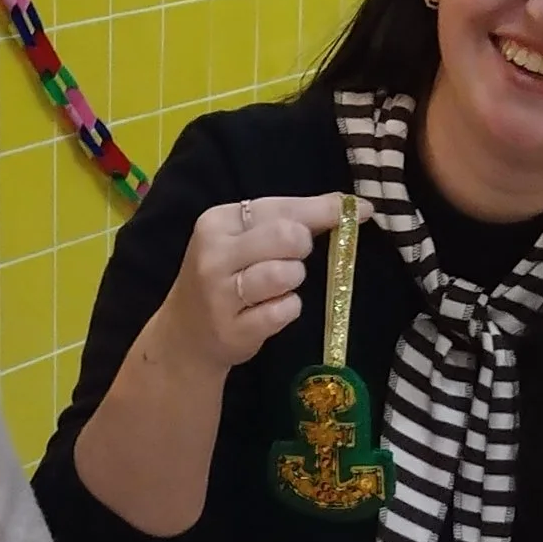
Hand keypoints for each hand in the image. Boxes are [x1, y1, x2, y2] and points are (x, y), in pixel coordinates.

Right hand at [159, 189, 355, 374]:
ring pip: (286, 274)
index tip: (356, 212)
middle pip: (287, 236)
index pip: (282, 207)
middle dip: (302, 249)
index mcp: (218, 221)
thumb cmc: (226, 278)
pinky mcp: (233, 329)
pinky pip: (285, 311)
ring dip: (293, 281)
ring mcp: (219, 294)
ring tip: (277, 287)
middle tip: (290, 260)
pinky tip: (271, 310)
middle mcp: (213, 254)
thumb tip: (358, 207)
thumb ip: (295, 218)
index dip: (324, 211)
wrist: (185, 334)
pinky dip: (288, 309)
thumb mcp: (246, 239)